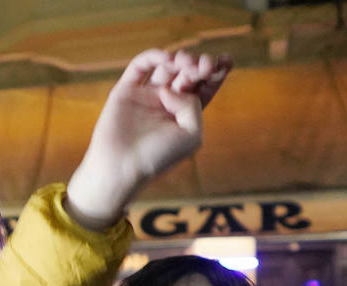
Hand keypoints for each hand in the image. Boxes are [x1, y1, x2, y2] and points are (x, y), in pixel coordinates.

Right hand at [66, 49, 230, 228]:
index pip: (205, 86)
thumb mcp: (192, 135)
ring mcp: (145, 96)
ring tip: (184, 63)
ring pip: (167, 66)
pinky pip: (139, 66)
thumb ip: (192, 105)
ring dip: (180, 58)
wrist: (121, 167)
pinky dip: (153, 56)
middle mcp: (166, 103)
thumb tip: (171, 88)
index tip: (225, 61)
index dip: (217, 70)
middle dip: (199, 64)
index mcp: (184, 114)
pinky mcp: (125, 91)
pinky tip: (166, 57)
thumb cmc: (157, 158)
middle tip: (203, 65)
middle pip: (188, 73)